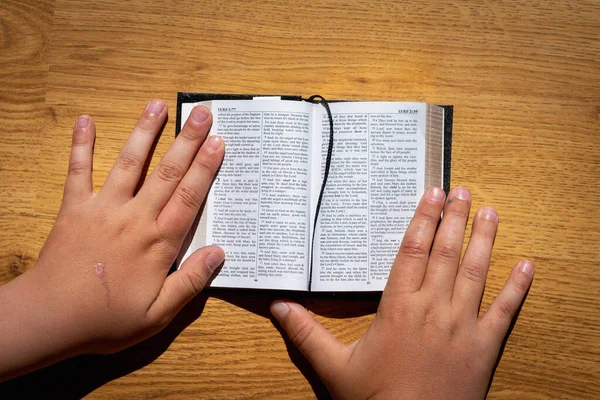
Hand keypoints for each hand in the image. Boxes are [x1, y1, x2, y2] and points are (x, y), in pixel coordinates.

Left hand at [0, 100, 224, 379]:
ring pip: (129, 163)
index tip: (218, 142)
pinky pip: (78, 172)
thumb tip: (218, 252)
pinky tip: (86, 121)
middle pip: (167, 173)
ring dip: (144, 132)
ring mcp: (103, 208)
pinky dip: (82, 146)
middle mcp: (134, 217)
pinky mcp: (75, 208)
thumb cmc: (107, 319)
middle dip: (187, 140)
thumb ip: (190, 281)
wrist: (50, 317)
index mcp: (158, 242)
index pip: (189, 198)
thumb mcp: (158, 313)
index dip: (205, 168)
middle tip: (202, 113)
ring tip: (157, 105)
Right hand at [271, 187, 533, 398]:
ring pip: (475, 273)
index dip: (423, 219)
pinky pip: (506, 311)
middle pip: (445, 253)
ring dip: (483, 239)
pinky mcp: (485, 346)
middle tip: (461, 190)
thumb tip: (278, 307)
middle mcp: (434, 309)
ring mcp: (463, 326)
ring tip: (488, 212)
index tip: (432, 194)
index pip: (412, 251)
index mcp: (399, 307)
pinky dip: (518, 287)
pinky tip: (526, 265)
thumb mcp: (334, 367)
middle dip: (454, 219)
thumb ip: (306, 334)